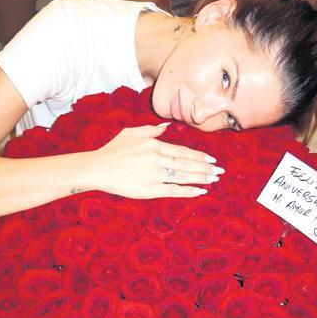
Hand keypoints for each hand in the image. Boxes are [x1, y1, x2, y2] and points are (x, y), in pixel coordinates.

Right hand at [85, 123, 222, 198]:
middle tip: (219, 171)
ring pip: (183, 177)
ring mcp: (154, 175)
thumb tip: (167, 126)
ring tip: (213, 180)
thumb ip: (150, 129)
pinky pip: (173, 191)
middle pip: (187, 164)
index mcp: (154, 145)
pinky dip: (188, 191)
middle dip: (206, 168)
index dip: (199, 156)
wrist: (97, 168)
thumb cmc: (112, 150)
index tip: (211, 160)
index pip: (183, 151)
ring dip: (201, 178)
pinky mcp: (149, 190)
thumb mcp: (130, 133)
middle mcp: (157, 159)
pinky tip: (200, 191)